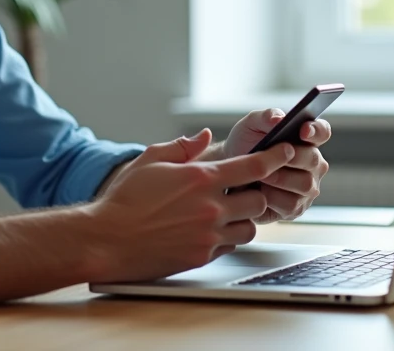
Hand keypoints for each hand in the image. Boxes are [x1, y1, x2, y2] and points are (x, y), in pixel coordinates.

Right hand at [85, 129, 296, 282]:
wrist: (107, 240)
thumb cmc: (125, 199)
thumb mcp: (151, 160)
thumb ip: (183, 146)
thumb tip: (205, 136)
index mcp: (200, 178)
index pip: (253, 166)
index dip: (275, 157)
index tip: (286, 151)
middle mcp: (210, 207)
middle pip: (258, 200)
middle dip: (256, 193)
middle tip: (244, 190)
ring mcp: (208, 235)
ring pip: (248, 227)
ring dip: (244, 218)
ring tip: (227, 212)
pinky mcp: (202, 257)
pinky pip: (230, 246)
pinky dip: (226, 238)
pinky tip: (210, 230)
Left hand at [217, 109, 331, 222]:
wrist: (229, 171)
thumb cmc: (245, 144)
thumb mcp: (251, 125)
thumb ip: (266, 116)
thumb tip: (279, 119)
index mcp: (307, 138)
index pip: (322, 131)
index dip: (316, 131)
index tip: (302, 131)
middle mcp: (313, 163)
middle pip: (313, 160)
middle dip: (290, 159)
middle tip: (269, 159)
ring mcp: (308, 186)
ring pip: (305, 184)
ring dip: (280, 179)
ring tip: (260, 176)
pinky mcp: (296, 208)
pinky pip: (292, 205)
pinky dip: (274, 199)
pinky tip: (261, 192)